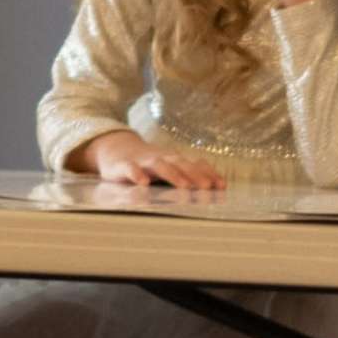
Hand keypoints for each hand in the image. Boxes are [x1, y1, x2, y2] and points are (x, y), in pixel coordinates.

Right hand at [80, 131, 224, 194]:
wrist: (115, 150)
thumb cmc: (148, 164)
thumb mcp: (169, 167)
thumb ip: (189, 174)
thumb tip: (217, 185)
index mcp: (174, 160)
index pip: (194, 165)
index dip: (208, 174)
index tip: (222, 186)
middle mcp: (161, 158)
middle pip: (181, 163)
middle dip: (195, 175)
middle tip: (207, 187)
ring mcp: (143, 161)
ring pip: (159, 165)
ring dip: (173, 174)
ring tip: (184, 186)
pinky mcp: (123, 166)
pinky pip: (130, 169)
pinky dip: (137, 174)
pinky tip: (143, 183)